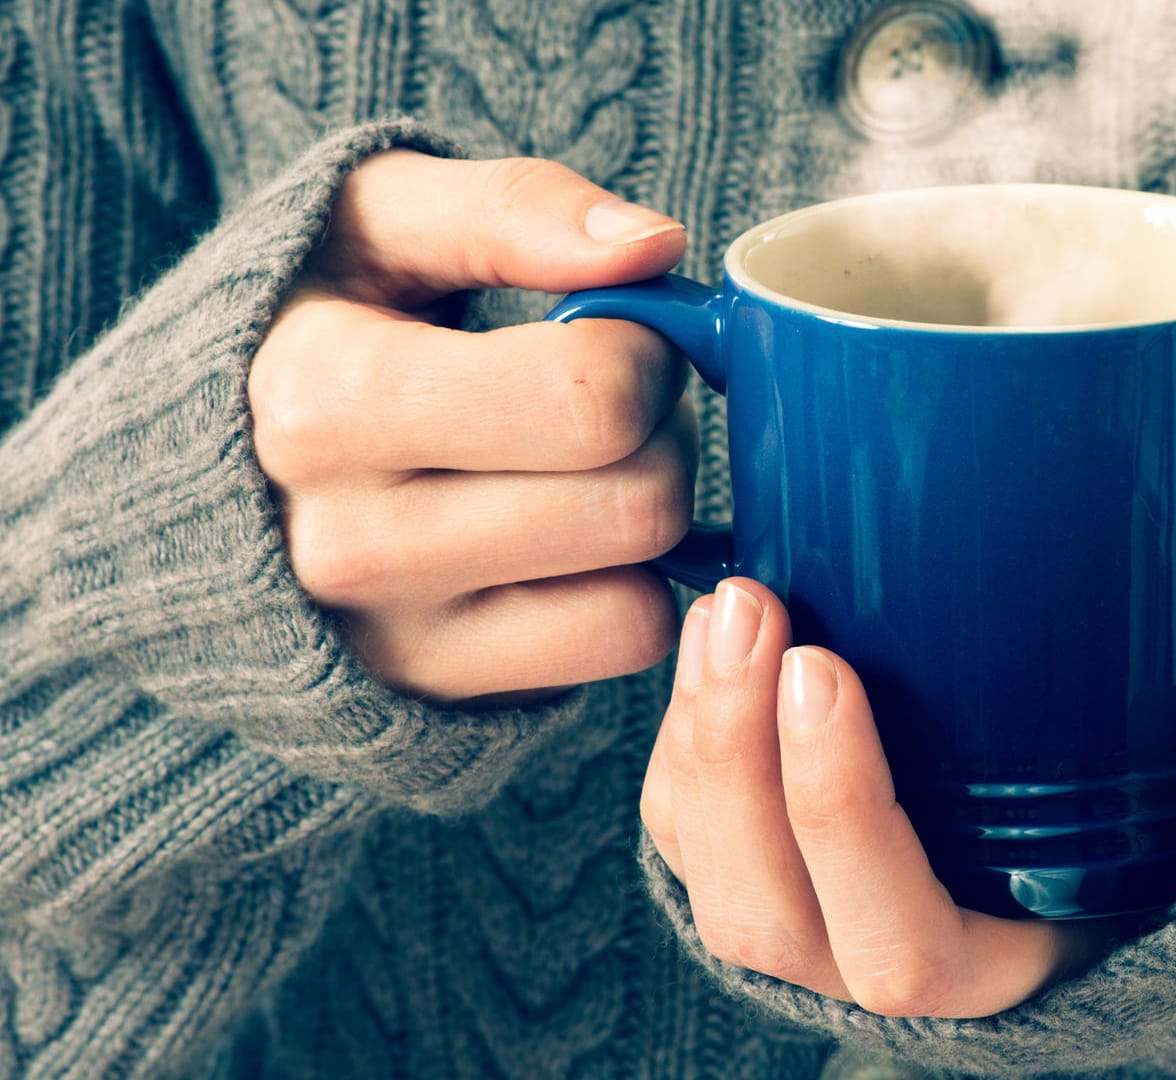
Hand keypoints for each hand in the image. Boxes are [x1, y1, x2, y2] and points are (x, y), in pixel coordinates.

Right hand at [250, 151, 695, 700]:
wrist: (201, 476)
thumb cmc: (321, 322)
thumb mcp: (382, 220)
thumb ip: (517, 208)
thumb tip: (653, 246)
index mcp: (326, 401)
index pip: (590, 395)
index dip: (641, 349)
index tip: (601, 331)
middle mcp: (352, 541)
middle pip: (636, 501)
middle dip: (659, 433)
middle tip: (608, 401)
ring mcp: (396, 636)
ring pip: (641, 586)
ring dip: (650, 516)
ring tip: (583, 466)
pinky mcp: (441, 690)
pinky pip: (622, 645)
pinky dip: (630, 588)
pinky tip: (574, 540)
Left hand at [639, 578, 1175, 1018]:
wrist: (1096, 872)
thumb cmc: (1159, 852)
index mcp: (988, 983)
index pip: (897, 947)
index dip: (843, 817)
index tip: (828, 667)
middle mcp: (875, 973)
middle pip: (764, 913)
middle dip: (738, 757)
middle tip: (754, 610)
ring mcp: (812, 926)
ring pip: (707, 871)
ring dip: (698, 739)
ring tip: (725, 608)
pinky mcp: (769, 869)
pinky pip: (688, 829)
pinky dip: (683, 737)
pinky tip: (712, 639)